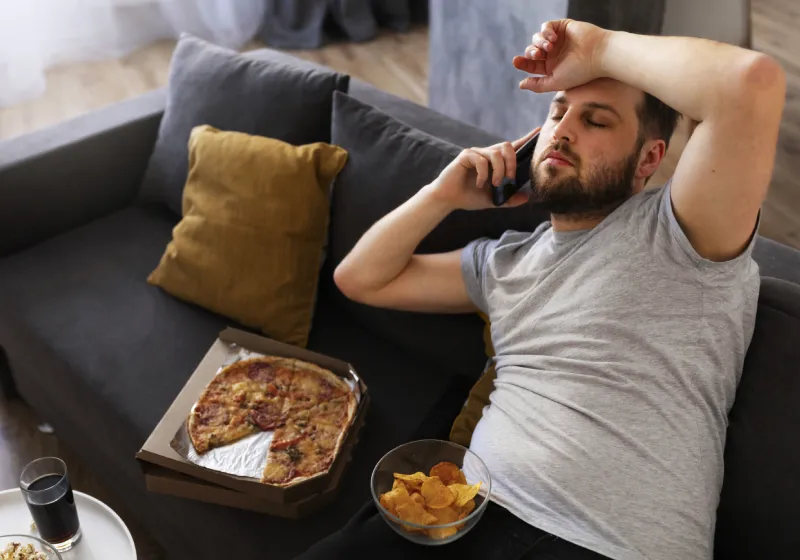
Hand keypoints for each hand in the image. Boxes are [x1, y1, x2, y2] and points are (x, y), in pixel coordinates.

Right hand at [426, 128, 540, 210]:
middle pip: (507, 146)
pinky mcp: (466, 155)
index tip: (539, 130)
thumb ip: (509, 199)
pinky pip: (481, 160)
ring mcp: (476, 153)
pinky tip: (479, 184)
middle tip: (509, 179)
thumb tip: (527, 197)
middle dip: (512, 163)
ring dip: (499, 171)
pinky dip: (483, 174)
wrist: (449, 199)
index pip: (513, 147)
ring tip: (495, 184)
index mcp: (495, 162)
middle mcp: (487, 154)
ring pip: (496, 153)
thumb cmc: (469, 197)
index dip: (526, 139)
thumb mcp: (494, 201)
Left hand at [512, 19, 607, 92]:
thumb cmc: (579, 71)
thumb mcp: (555, 82)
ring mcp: (558, 40)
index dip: (522, 63)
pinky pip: (546, 26)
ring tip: (549, 47)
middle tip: (537, 55)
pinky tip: (553, 38)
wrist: (598, 55)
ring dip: (539, 42)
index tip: (516, 62)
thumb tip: (521, 85)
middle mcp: (553, 54)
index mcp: (551, 67)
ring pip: (537, 38)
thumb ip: (538, 85)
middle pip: (532, 51)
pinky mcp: (562, 27)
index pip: (532, 65)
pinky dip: (546, 31)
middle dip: (530, 53)